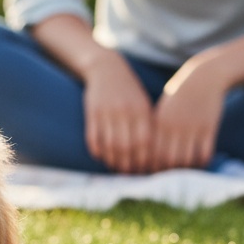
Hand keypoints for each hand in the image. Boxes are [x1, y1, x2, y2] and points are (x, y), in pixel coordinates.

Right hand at [82, 51, 155, 173]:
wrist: (106, 69)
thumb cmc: (129, 91)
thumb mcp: (143, 104)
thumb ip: (148, 126)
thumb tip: (152, 155)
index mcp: (141, 110)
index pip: (145, 142)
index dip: (145, 159)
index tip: (145, 170)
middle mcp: (125, 111)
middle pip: (127, 147)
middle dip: (128, 164)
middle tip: (129, 173)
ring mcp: (107, 112)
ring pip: (109, 145)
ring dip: (112, 160)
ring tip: (115, 167)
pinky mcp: (91, 113)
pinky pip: (93, 138)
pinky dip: (97, 151)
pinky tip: (101, 156)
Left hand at [150, 58, 226, 170]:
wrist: (204, 77)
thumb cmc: (179, 95)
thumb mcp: (163, 109)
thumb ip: (155, 128)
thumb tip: (147, 151)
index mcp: (159, 122)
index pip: (152, 152)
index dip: (152, 166)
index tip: (153, 173)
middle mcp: (174, 127)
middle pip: (168, 160)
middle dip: (167, 173)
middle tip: (168, 178)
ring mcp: (192, 128)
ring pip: (186, 160)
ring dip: (185, 170)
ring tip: (183, 174)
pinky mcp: (209, 128)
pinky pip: (204, 153)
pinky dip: (201, 163)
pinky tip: (199, 164)